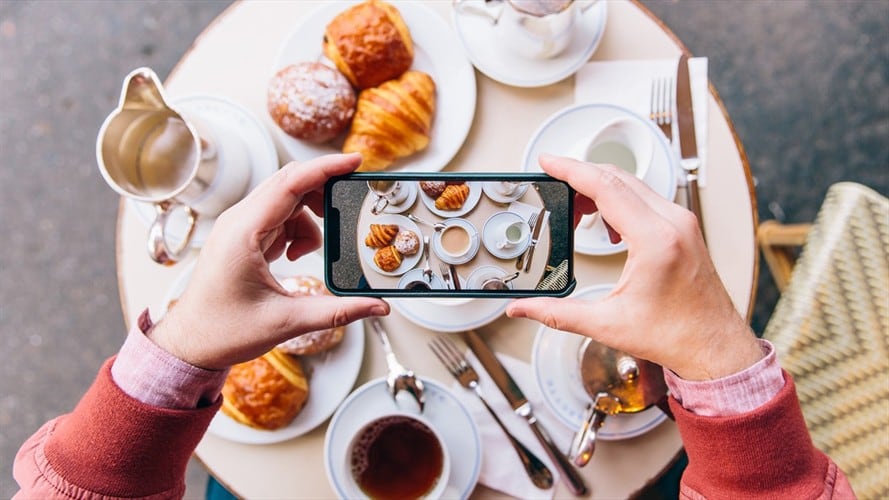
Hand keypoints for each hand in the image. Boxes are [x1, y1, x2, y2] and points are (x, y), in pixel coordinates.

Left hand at [151, 154, 388, 369]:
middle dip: (324, 190)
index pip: (290, 183)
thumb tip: (377, 307)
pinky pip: (278, 217)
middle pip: (290, 183)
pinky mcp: (243, 237)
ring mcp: (239, 227)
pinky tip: (296, 256)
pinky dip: (297, 230)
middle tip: (351, 204)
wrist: (190, 344)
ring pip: (286, 200)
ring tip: (313, 252)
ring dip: (310, 218)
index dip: (325, 169)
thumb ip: (337, 312)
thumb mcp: (287, 321)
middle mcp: (239, 222)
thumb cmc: (223, 330)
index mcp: (243, 232)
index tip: (355, 160)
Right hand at [508, 155, 761, 379]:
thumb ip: (557, 313)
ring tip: (576, 212)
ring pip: (633, 185)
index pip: (606, 187)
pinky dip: (620, 200)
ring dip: (600, 190)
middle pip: (617, 178)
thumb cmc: (675, 336)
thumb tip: (522, 309)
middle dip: (580, 177)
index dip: (571, 170)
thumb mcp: (607, 324)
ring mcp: (683, 222)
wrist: (714, 347)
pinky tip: (607, 225)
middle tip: (552, 187)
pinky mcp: (685, 228)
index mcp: (655, 240)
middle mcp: (674, 223)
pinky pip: (647, 198)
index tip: (547, 161)